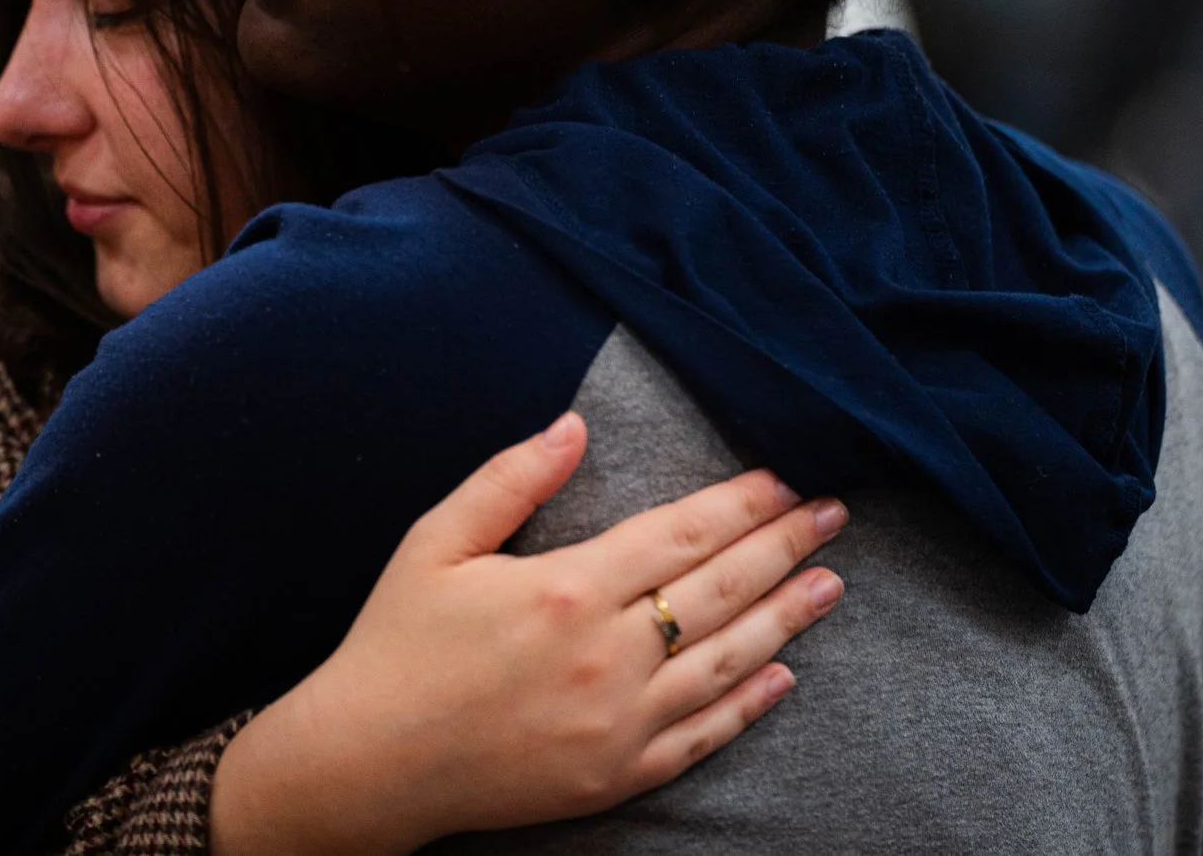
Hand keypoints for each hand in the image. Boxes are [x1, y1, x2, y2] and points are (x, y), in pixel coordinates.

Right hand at [209, 413, 848, 855]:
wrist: (368, 765)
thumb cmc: (396, 644)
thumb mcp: (436, 542)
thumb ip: (510, 479)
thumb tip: (575, 425)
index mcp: (567, 589)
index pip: (681, 534)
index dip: (742, 503)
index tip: (786, 478)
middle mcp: (607, 656)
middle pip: (720, 589)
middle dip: (784, 546)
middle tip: (833, 515)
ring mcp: (618, 722)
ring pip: (726, 660)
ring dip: (786, 618)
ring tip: (830, 583)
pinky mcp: (615, 776)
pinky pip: (702, 736)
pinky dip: (748, 703)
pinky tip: (781, 675)